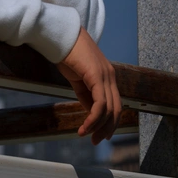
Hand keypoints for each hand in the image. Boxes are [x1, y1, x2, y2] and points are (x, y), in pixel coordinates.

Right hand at [58, 29, 121, 143]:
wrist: (61, 36)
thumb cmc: (68, 54)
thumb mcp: (78, 79)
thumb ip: (86, 94)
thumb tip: (91, 112)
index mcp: (107, 77)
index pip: (115, 104)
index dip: (110, 122)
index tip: (100, 134)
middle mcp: (110, 76)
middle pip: (116, 109)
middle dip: (106, 128)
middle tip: (95, 141)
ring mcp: (106, 76)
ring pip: (108, 109)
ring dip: (97, 126)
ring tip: (85, 135)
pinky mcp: (97, 76)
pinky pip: (100, 104)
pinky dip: (93, 118)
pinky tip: (84, 126)